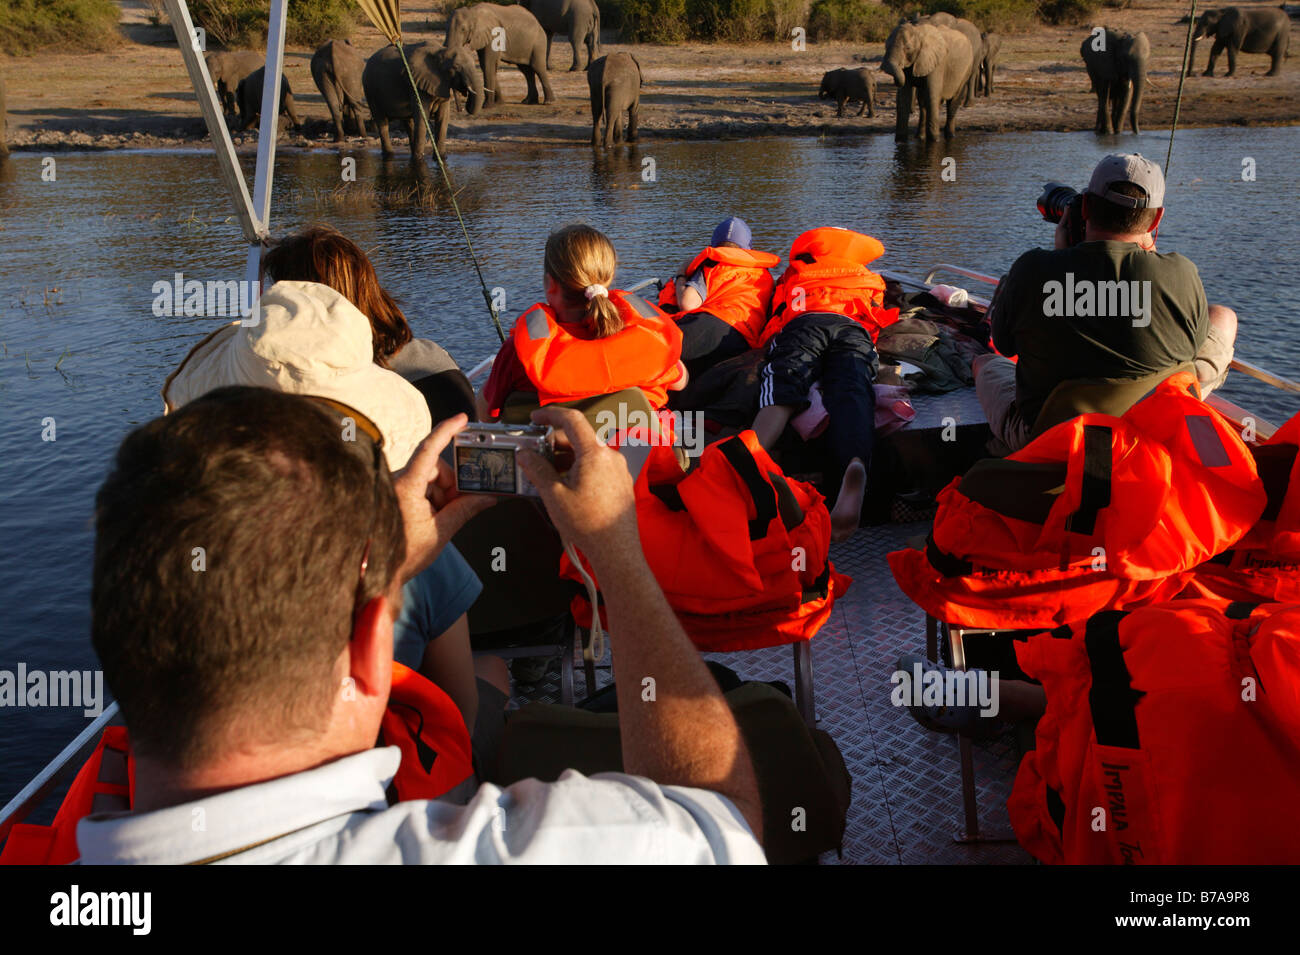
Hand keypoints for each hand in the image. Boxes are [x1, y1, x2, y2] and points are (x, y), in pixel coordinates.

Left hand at [392, 414, 494, 581]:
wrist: (375, 574)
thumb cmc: (402, 555)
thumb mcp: (440, 533)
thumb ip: (465, 510)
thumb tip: (488, 498)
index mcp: (406, 488)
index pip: (428, 450)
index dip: (446, 431)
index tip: (462, 419)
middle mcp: (396, 482)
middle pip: (433, 468)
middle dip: (450, 485)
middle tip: (457, 506)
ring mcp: (394, 488)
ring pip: (428, 479)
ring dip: (441, 495)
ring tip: (440, 520)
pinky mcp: (394, 495)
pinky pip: (419, 488)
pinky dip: (431, 500)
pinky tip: (432, 520)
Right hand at [517, 406, 642, 570]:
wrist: (616, 550)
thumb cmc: (588, 524)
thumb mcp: (554, 496)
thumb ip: (537, 470)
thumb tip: (524, 454)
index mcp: (594, 453)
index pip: (572, 420)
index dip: (550, 414)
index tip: (535, 418)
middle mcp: (610, 456)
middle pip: (579, 438)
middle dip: (554, 443)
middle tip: (535, 454)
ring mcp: (618, 469)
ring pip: (587, 454)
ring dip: (566, 458)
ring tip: (547, 474)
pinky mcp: (621, 483)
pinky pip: (597, 466)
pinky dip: (579, 468)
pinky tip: (566, 485)